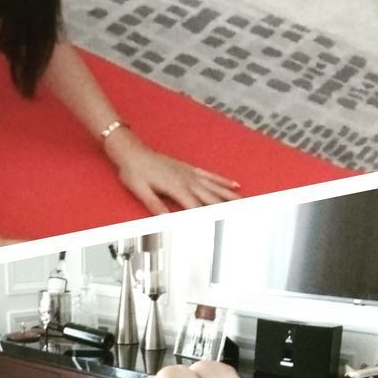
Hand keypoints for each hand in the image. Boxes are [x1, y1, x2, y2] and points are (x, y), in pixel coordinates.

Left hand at [105, 132, 239, 213]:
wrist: (132, 152)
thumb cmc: (134, 171)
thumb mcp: (140, 191)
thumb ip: (154, 205)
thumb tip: (166, 219)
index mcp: (176, 188)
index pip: (196, 207)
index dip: (209, 217)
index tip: (221, 224)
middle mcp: (187, 180)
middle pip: (212, 197)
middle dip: (228, 207)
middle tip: (243, 215)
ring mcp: (190, 173)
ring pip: (215, 186)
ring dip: (231, 195)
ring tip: (245, 203)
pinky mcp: (189, 168)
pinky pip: (210, 175)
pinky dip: (223, 181)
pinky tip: (234, 185)